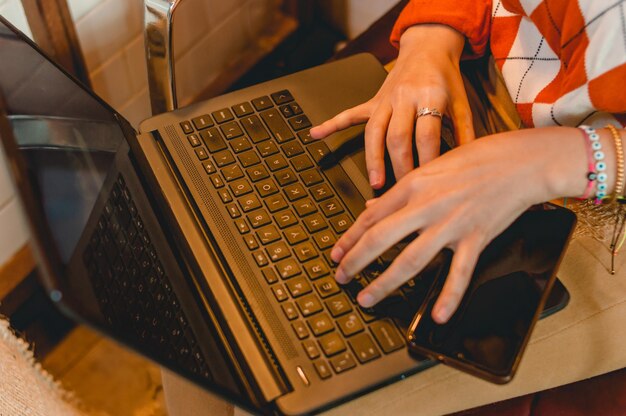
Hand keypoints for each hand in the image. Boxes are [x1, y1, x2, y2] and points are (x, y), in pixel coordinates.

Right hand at [310, 24, 474, 188]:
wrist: (428, 46)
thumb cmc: (446, 78)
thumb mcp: (462, 103)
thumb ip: (465, 133)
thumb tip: (466, 164)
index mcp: (429, 96)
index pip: (426, 135)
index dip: (426, 161)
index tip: (427, 183)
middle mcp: (404, 97)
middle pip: (397, 138)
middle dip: (398, 167)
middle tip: (401, 191)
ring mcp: (385, 100)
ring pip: (374, 132)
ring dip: (372, 159)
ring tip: (375, 181)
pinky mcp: (373, 101)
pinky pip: (350, 113)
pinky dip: (332, 124)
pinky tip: (316, 133)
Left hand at [331, 127, 594, 323]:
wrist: (522, 161)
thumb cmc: (479, 158)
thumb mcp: (432, 166)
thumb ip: (402, 190)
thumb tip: (373, 207)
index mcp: (413, 185)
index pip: (371, 217)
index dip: (348, 238)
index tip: (336, 253)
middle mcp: (427, 205)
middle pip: (380, 239)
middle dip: (355, 262)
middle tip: (341, 278)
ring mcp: (451, 224)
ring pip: (410, 260)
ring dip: (384, 283)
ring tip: (367, 298)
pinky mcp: (476, 238)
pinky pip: (459, 273)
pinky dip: (448, 297)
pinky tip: (436, 315)